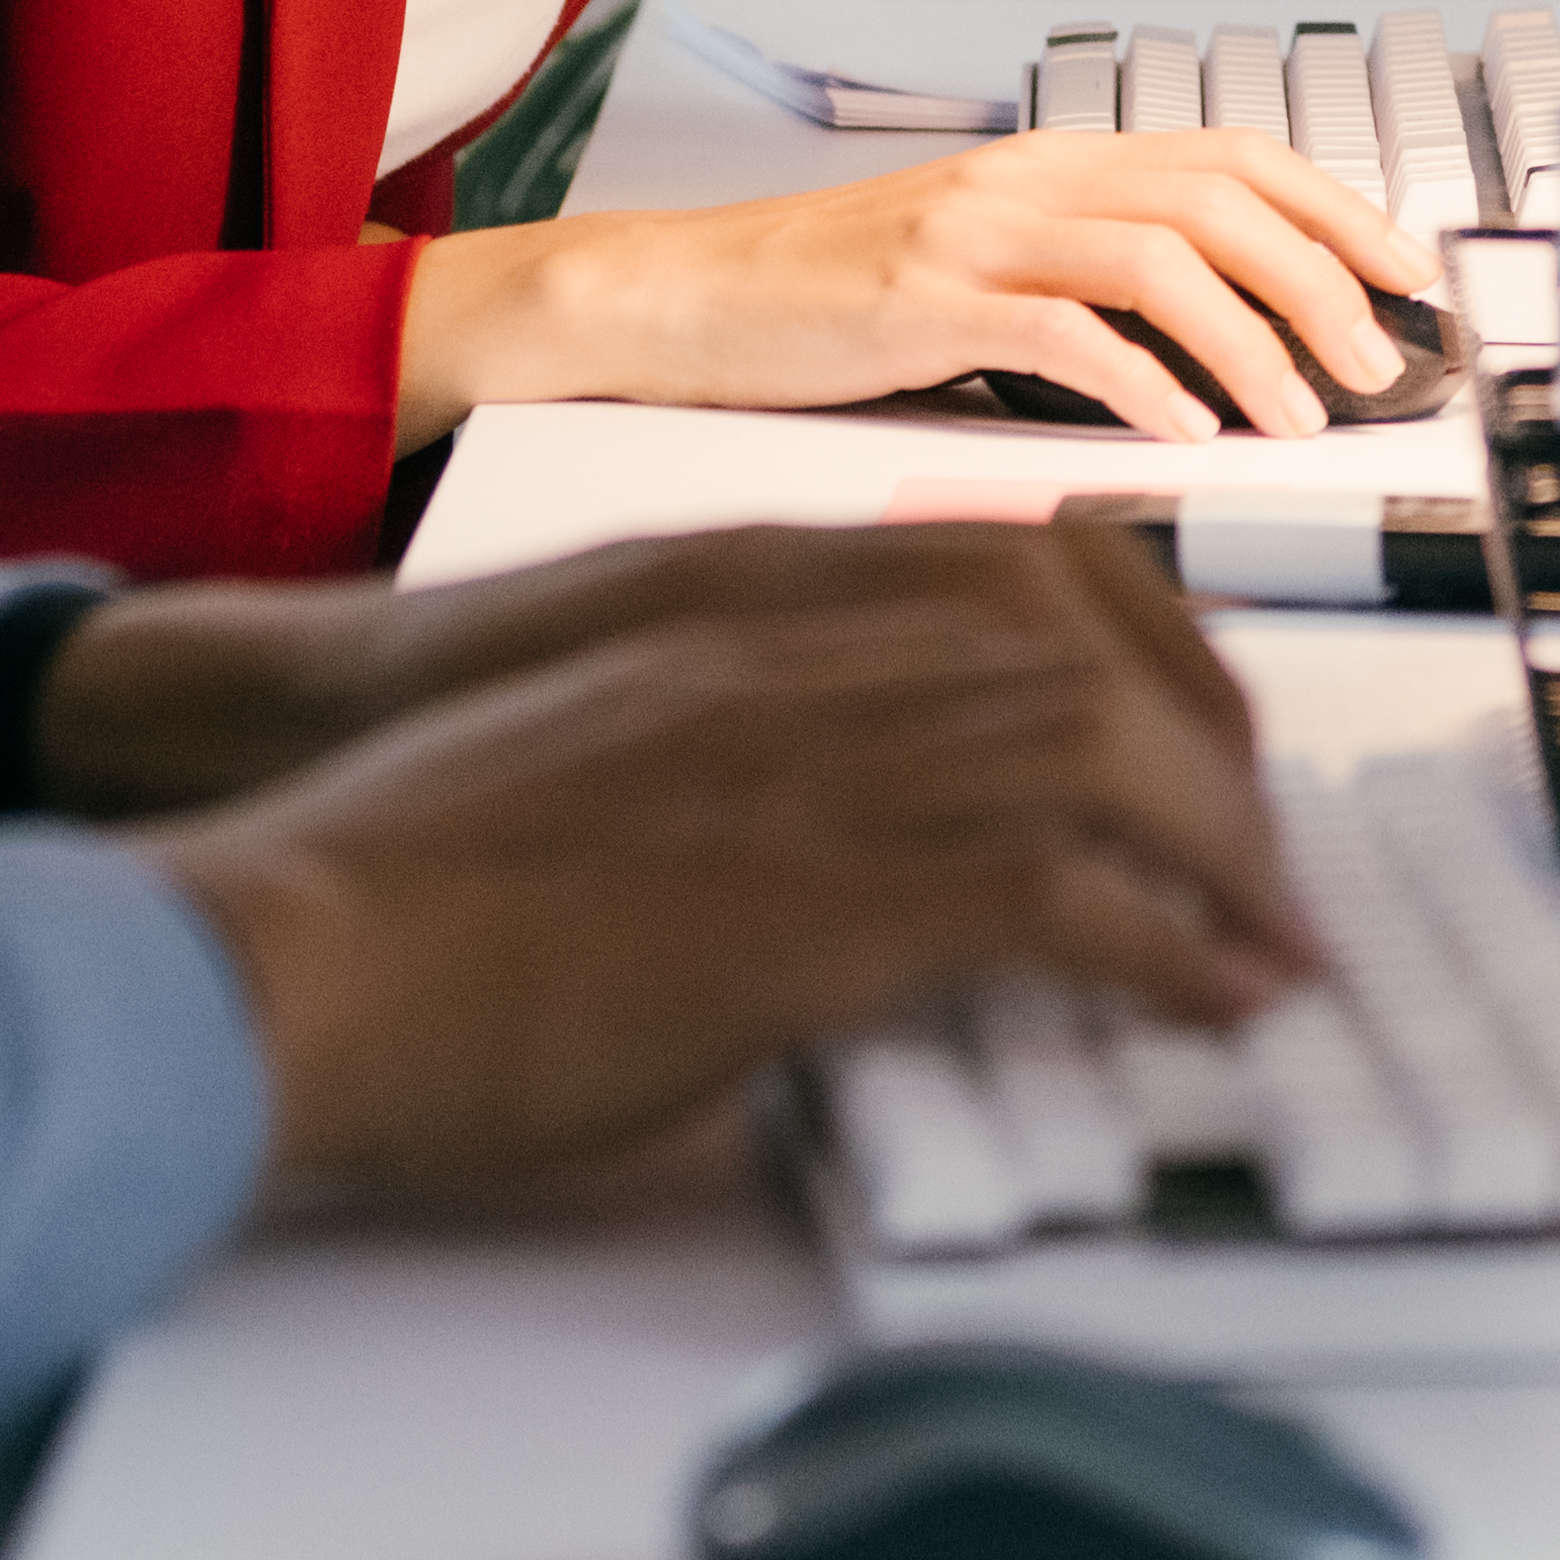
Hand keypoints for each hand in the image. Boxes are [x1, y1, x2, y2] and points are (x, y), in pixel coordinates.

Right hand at [137, 518, 1309, 1204]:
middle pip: (1086, 639)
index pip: (1008, 556)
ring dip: (1220, 851)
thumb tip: (821, 815)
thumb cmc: (402, 867)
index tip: (1192, 721)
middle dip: (1210, 741)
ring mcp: (813, 760)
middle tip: (1257, 847)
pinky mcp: (824, 899)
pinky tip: (1207, 1004)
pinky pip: (1067, 899)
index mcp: (735, 590)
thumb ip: (717, 728)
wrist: (297, 945)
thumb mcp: (585, 734)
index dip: (1137, 634)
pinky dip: (1169, 952)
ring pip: (1105, 747)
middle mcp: (796, 646)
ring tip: (1261, 938)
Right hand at [388, 126, 1429, 446]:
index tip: (1405, 272)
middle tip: (1379, 363)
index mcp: (1048, 163)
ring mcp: (972, 234)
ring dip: (1255, 339)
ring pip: (1160, 258)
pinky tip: (1190, 433)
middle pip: (1218, 197)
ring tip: (1305, 412)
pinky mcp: (922, 302)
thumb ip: (1081, 284)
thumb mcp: (974, 270)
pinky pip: (1063, 332)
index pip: (1229, 155)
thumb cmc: (825, 301)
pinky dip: (1144, 383)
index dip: (1334, 207)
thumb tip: (1214, 344)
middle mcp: (1023, 178)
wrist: (677, 298)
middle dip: (1322, 278)